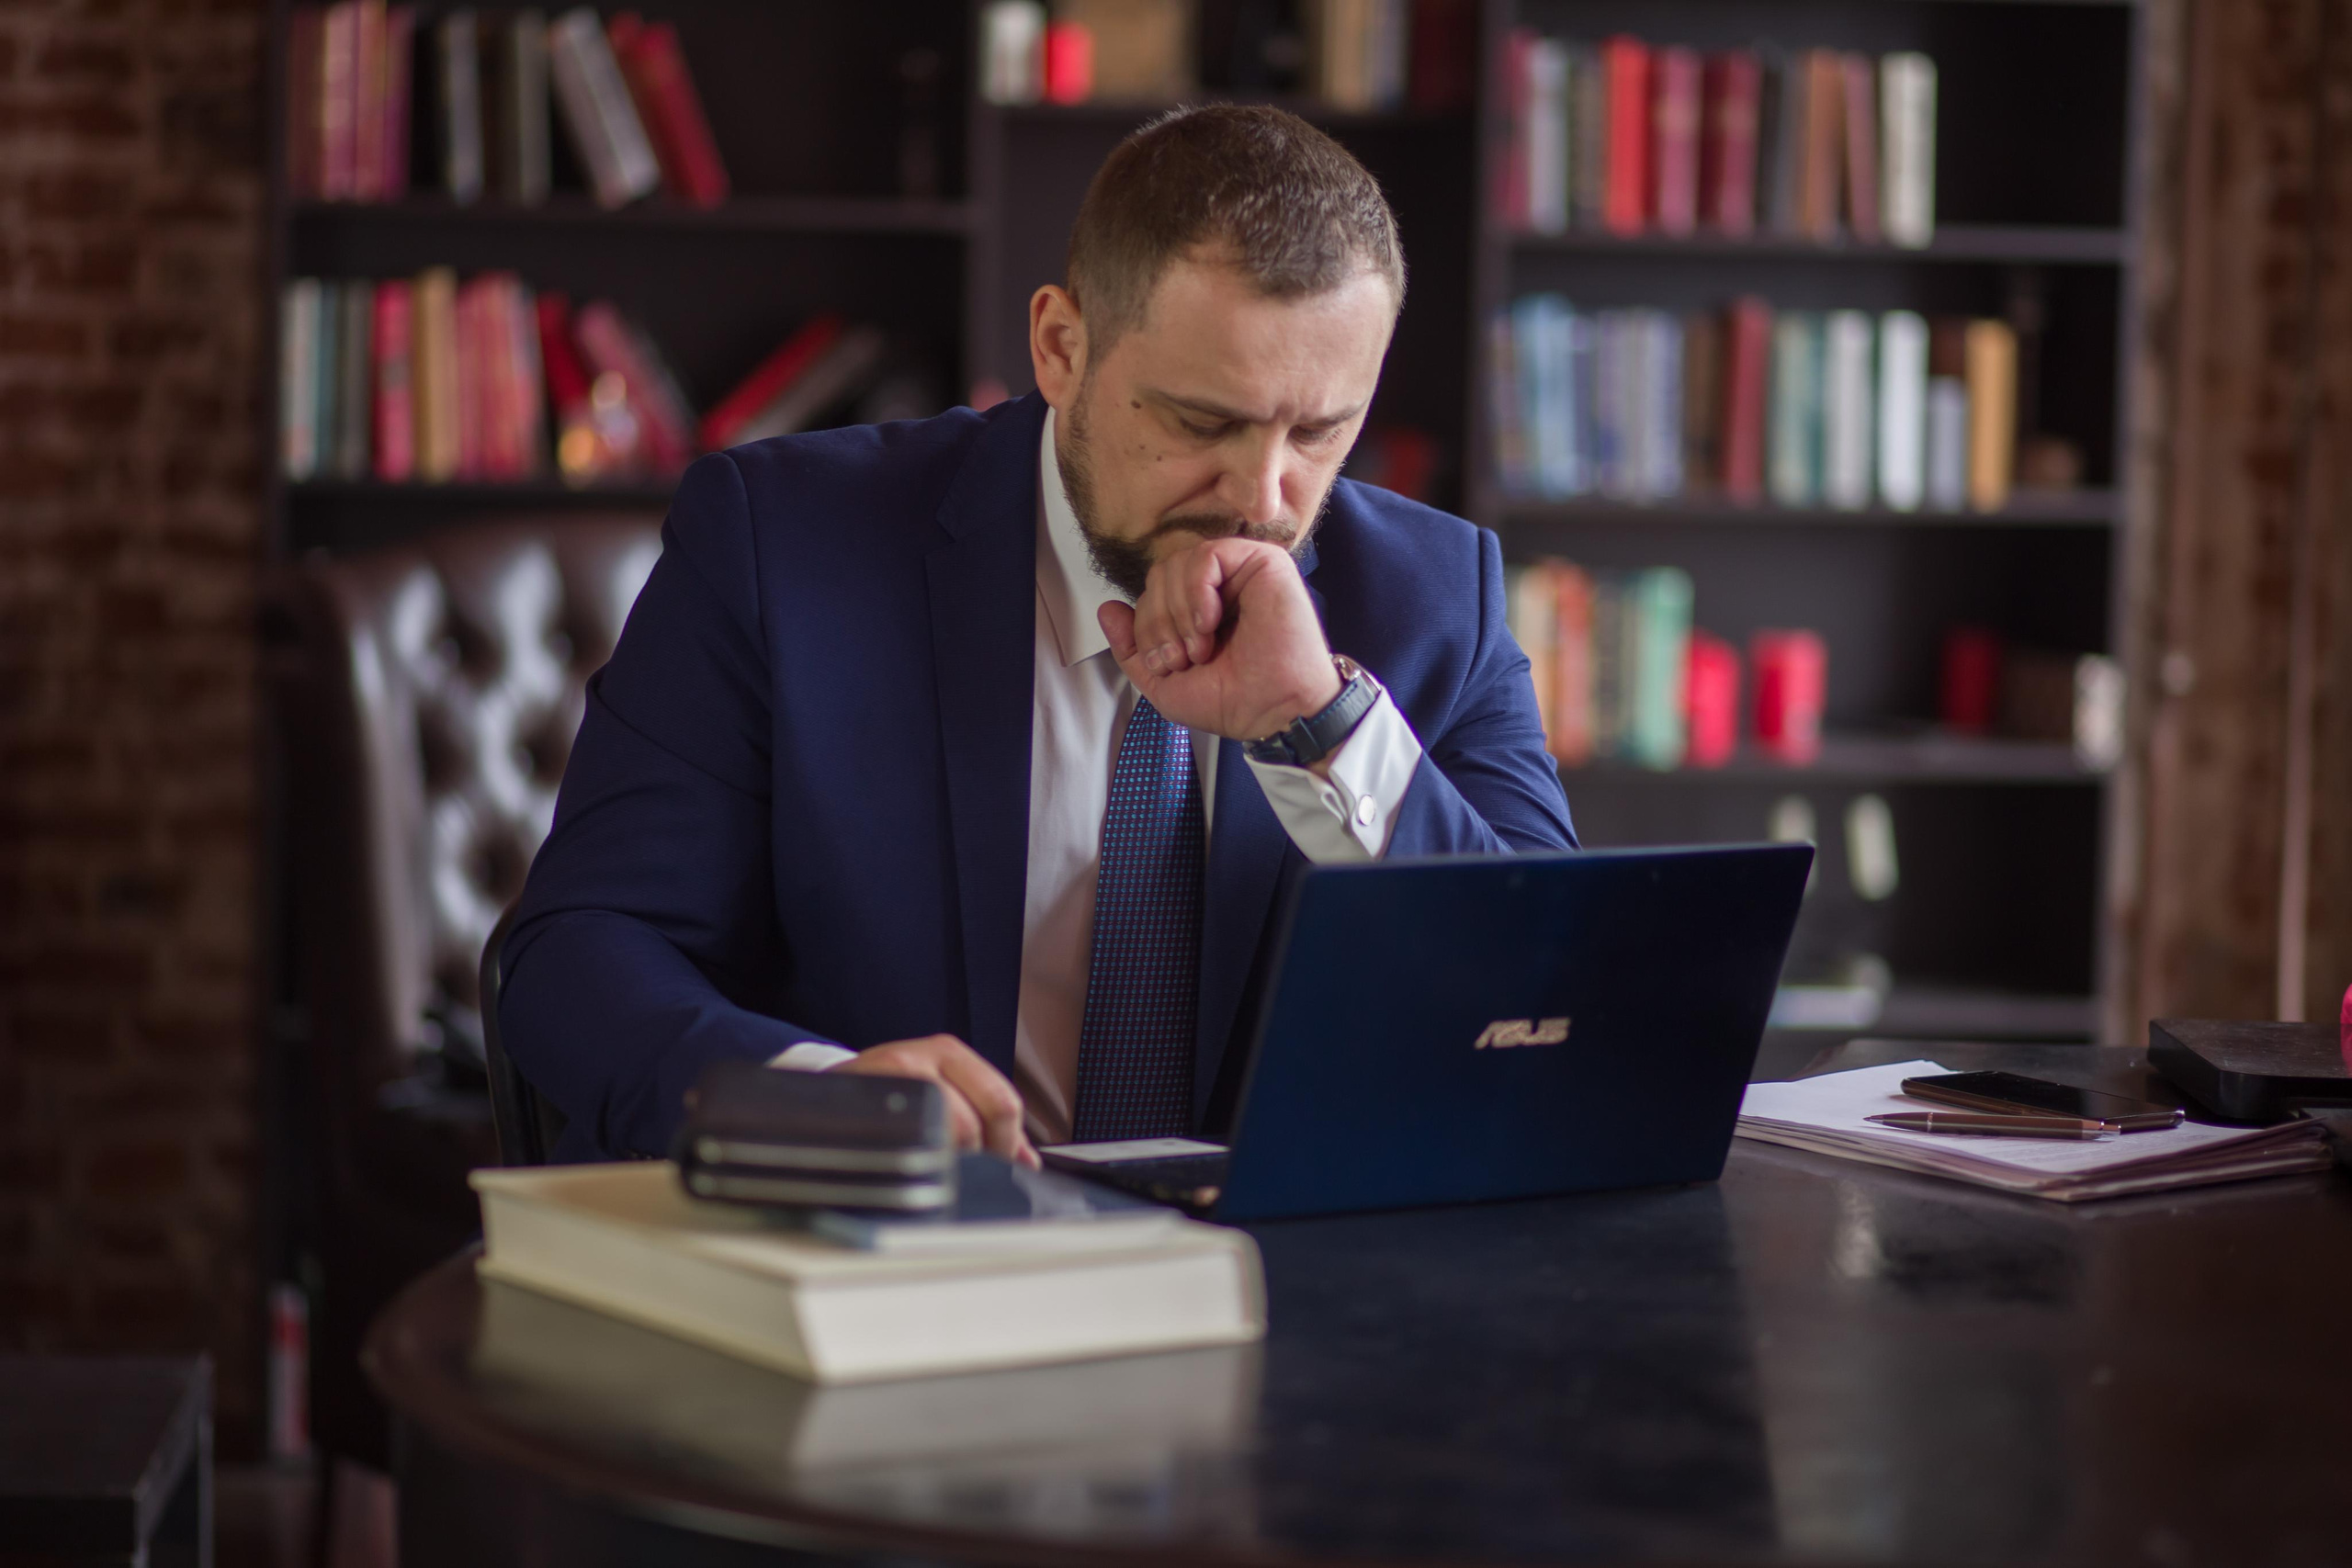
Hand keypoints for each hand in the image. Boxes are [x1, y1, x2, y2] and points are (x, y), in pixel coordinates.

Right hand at [835, 1034, 1039, 1167]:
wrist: (831, 1086)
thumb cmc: (894, 1092)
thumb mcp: (943, 1089)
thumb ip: (988, 1120)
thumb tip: (1028, 1162)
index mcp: (949, 1053)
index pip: (1000, 1102)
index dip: (1007, 1145)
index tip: (1002, 1168)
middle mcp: (920, 1057)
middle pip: (971, 1124)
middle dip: (978, 1161)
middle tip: (968, 1178)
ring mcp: (887, 1081)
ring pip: (938, 1137)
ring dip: (946, 1167)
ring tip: (938, 1175)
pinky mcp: (861, 1103)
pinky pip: (902, 1145)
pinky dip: (915, 1165)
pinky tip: (911, 1170)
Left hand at [1097, 536, 1341, 742]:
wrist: (1274, 711)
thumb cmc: (1232, 701)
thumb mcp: (1164, 682)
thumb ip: (1131, 648)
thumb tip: (1107, 609)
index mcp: (1196, 609)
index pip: (1150, 594)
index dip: (1146, 628)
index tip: (1169, 664)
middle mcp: (1218, 586)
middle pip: (1158, 576)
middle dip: (1158, 623)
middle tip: (1184, 658)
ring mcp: (1240, 570)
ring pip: (1176, 564)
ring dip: (1178, 613)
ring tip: (1202, 646)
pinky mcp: (1262, 561)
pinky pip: (1205, 556)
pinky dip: (1196, 593)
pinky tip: (1211, 622)